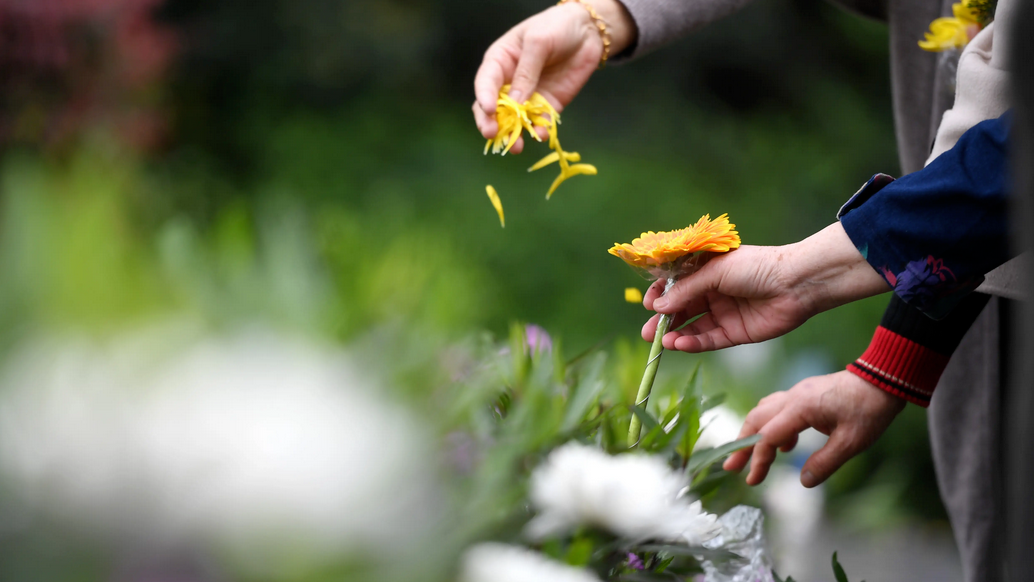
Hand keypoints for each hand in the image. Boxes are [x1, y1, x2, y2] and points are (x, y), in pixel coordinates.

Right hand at [473, 0, 634, 153]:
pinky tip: (542, 134)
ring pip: (514, 120)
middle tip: (492, 134)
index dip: (484, 97)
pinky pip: (539, 121)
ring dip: (514, 134)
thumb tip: (515, 102)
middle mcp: (509, 82)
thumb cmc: (556, 27)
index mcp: (500, 62)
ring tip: (517, 146)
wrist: (587, 31)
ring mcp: (528, 96)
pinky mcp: (547, 105)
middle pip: (493, 107)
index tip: (489, 109)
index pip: (485, 82)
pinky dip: (539, 130)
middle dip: (490, 122)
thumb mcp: (538, 41)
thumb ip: (527, 71)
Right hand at [641, 223, 889, 351]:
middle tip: (647, 333)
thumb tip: (658, 308)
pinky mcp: (735, 333)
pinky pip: (709, 340)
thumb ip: (686, 290)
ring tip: (662, 342)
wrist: (795, 283)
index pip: (676, 284)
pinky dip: (693, 343)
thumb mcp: (715, 272)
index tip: (648, 304)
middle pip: (682, 308)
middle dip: (663, 321)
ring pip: (693, 326)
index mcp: (707, 271)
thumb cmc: (756, 267)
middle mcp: (713, 292)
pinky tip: (679, 344)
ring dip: (676, 334)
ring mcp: (723, 313)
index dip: (661, 295)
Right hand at [722, 370, 905, 486]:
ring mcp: (797, 392)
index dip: (758, 460)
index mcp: (800, 408)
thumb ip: (825, 462)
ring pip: (763, 411)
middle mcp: (792, 397)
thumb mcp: (851, 442)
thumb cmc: (869, 409)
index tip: (752, 480)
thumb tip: (804, 482)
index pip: (768, 437)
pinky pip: (777, 408)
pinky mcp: (805, 393)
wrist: (883, 378)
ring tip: (749, 455)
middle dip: (742, 444)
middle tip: (732, 467)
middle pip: (755, 419)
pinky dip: (771, 426)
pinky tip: (785, 444)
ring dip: (752, 433)